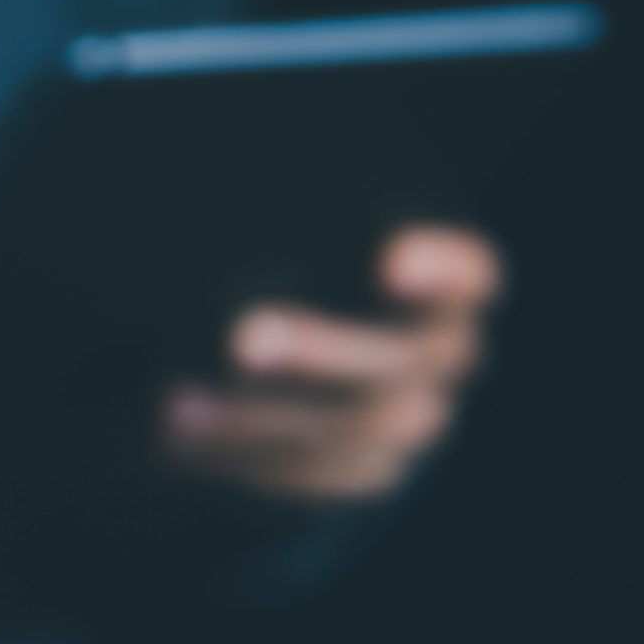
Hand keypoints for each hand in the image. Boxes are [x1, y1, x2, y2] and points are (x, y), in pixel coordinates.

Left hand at [157, 225, 501, 503]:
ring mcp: (406, 418)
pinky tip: (176, 425)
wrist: (262, 336)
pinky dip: (238, 450)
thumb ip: (275, 205)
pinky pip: (307, 472)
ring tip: (180, 400)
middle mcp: (439, 352)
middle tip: (244, 338)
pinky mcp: (357, 468)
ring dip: (261, 414)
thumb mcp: (281, 212)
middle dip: (316, 349)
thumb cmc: (274, 238)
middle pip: (399, 359)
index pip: (467, 274)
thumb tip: (222, 171)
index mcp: (442, 281)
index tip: (389, 259)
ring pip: (350, 429)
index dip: (442, 270)